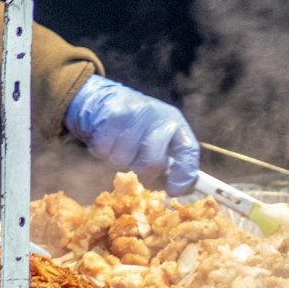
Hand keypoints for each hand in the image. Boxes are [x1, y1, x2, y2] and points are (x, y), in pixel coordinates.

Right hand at [64, 75, 199, 195]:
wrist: (101, 97)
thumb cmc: (134, 123)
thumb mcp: (157, 134)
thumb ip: (169, 157)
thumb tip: (180, 188)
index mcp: (173, 121)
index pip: (188, 150)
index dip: (184, 174)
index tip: (174, 190)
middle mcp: (156, 115)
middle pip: (152, 162)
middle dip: (141, 169)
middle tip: (135, 160)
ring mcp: (133, 114)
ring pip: (124, 159)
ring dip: (118, 157)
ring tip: (118, 142)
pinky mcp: (110, 115)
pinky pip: (104, 150)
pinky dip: (102, 149)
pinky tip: (105, 136)